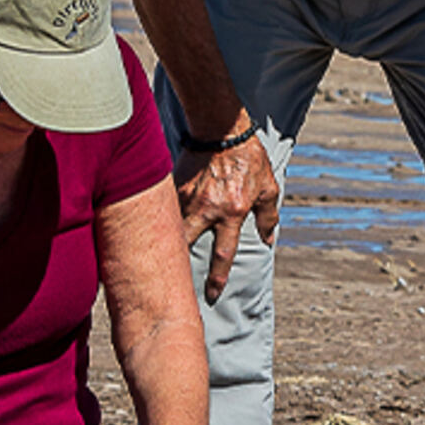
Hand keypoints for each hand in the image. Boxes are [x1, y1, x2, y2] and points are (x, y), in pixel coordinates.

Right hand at [177, 136, 281, 303]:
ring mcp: (188, 198)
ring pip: (173, 228)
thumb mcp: (268, 187)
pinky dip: (161, 221)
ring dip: (168, 245)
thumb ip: (269, 216)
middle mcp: (208, 209)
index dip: (217, 278)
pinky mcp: (175, 186)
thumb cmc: (249, 158)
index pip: (223, 254)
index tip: (212, 294)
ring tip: (161, 259)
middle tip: (174, 283)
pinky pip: (166, 209)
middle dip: (180, 266)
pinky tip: (155, 231)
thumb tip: (269, 239)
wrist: (223, 129)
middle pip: (188, 246)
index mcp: (232, 212)